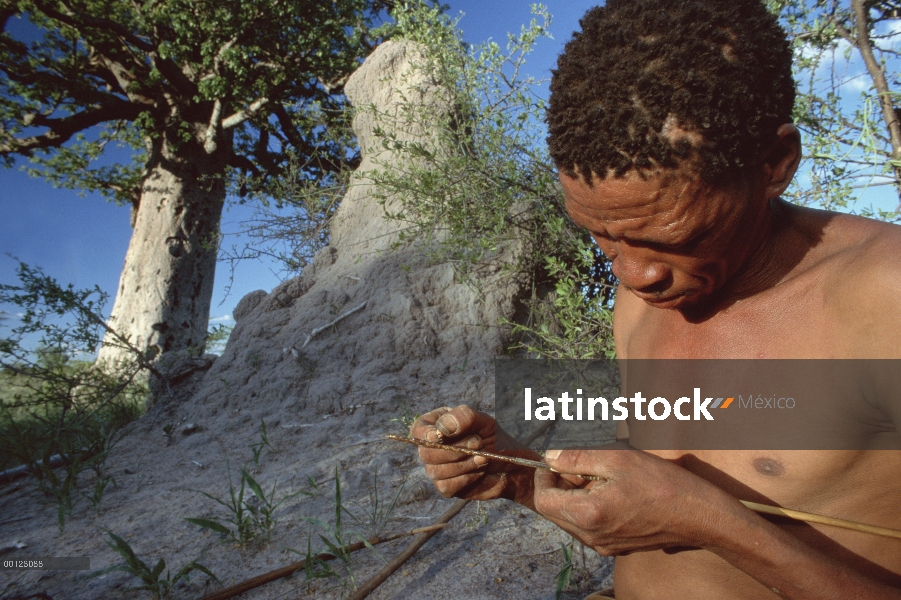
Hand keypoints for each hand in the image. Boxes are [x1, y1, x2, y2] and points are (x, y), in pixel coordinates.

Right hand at [410, 405, 539, 506]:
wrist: (510, 464)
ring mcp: (437, 468)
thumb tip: (440, 431)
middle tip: (478, 443)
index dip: (426, 435)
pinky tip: (478, 470)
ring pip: (437, 471)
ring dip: (464, 464)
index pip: (418, 431)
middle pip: (426, 453)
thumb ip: (462, 418)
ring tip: (483, 457)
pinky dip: (465, 478)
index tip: (440, 436)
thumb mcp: (483, 421)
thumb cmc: (495, 438)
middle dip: (455, 450)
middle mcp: (432, 448)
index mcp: (436, 427)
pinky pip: (446, 486)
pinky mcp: (446, 487)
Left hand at [533, 445, 742, 555]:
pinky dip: (591, 508)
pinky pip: (590, 527)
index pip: (544, 500)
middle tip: (584, 466)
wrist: (699, 515)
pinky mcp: (616, 547)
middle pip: (555, 511)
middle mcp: (591, 536)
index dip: (544, 478)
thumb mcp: (617, 460)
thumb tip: (550, 457)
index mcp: (587, 514)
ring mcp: (604, 545)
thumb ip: (577, 459)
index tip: (556, 462)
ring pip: (572, 519)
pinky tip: (614, 493)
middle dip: (561, 486)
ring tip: (603, 478)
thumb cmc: (663, 485)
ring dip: (577, 497)